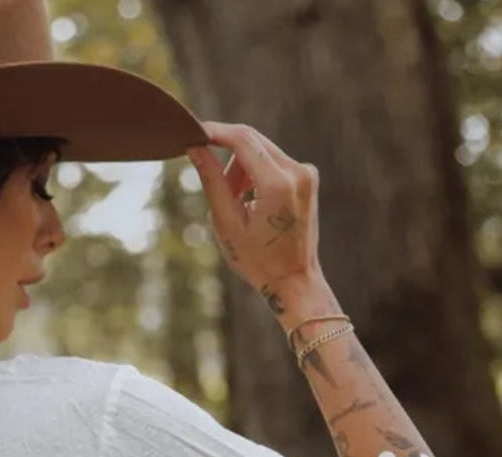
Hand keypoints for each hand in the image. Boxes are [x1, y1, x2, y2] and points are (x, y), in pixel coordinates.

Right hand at [187, 121, 323, 303]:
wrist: (294, 279)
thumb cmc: (257, 260)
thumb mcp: (226, 223)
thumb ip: (212, 181)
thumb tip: (195, 148)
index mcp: (277, 184)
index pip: (242, 138)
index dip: (215, 131)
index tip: (194, 132)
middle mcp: (297, 171)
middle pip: (251, 141)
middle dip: (227, 156)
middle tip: (214, 186)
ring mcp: (306, 172)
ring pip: (261, 151)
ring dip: (240, 169)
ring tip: (235, 204)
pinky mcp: (307, 176)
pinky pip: (273, 161)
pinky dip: (255, 174)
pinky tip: (251, 203)